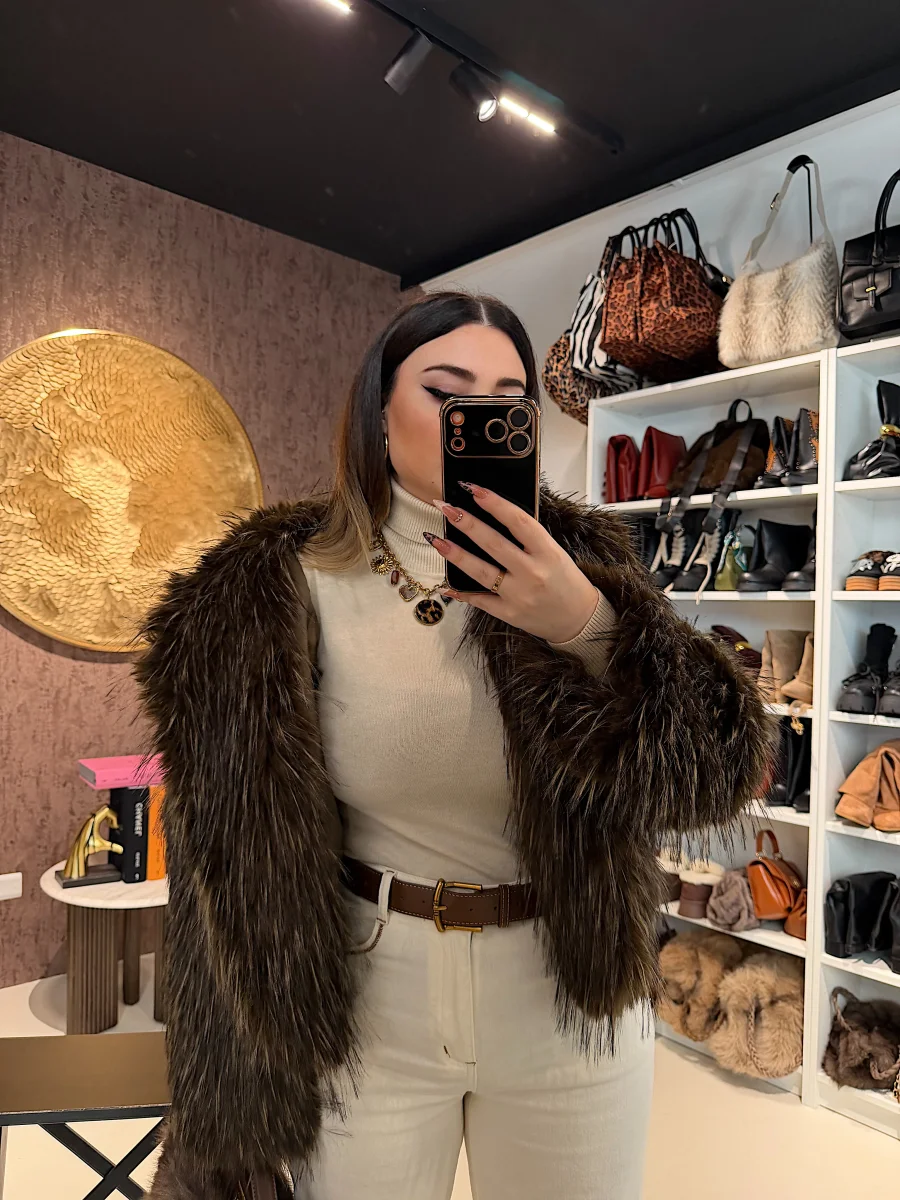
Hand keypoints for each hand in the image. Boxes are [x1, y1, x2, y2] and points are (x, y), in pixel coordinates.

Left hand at [426, 482, 600, 642]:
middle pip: (494, 544)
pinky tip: (446, 583)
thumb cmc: (565, 581)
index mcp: (548, 552)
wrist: (578, 619)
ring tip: (436, 539)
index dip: (495, 504)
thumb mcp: (554, 553)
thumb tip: (492, 515)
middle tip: (445, 508)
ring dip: (456, 554)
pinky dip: (462, 592)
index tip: (474, 489)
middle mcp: (533, 573)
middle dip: (466, 524)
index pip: (519, 521)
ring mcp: (519, 595)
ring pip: (481, 572)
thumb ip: (528, 538)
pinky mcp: (509, 614)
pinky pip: (480, 601)